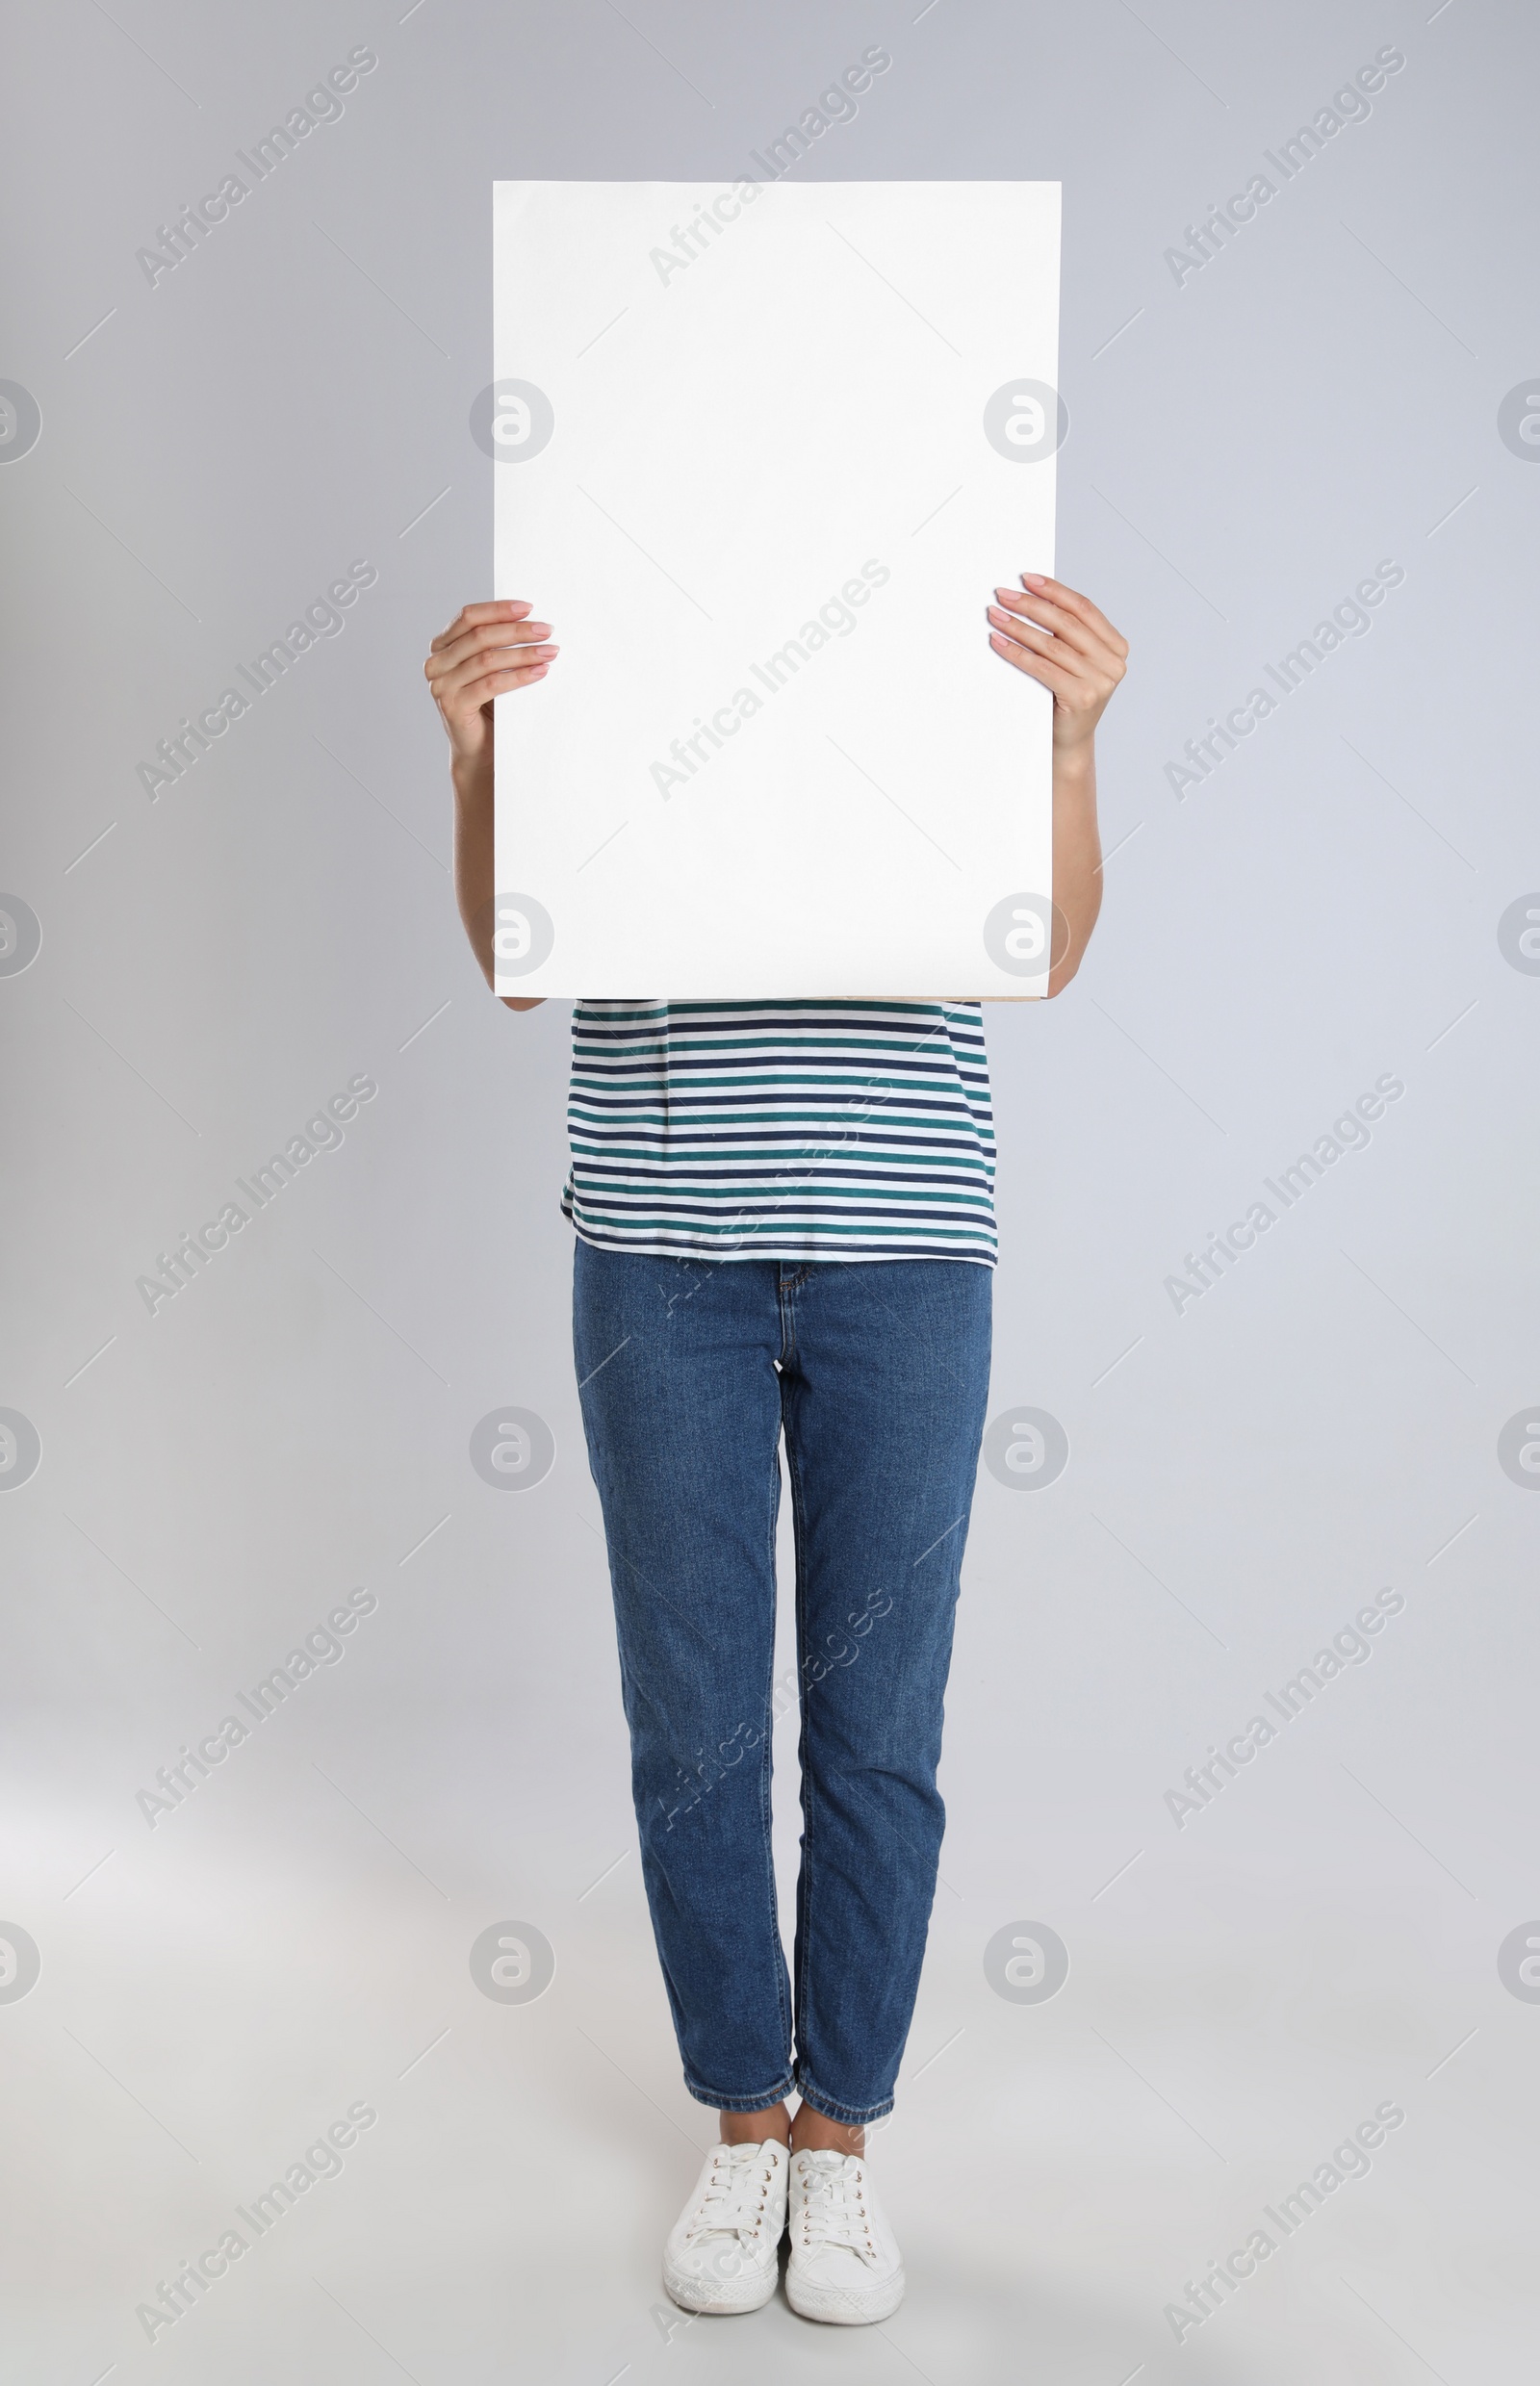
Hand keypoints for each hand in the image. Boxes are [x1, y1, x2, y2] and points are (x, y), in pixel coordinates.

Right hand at [424, 598, 559, 768]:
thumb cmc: (487, 707)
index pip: (468, 617)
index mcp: (441, 647)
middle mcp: (436, 664)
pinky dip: (519, 676)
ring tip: (549, 652)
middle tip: (546, 630)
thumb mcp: (486, 670)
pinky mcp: (453, 706)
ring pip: (487, 659)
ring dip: (523, 653)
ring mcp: (441, 685)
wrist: (478, 750)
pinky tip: (539, 672)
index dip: (498, 610)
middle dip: (516, 631)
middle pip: (480, 636)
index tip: (528, 608)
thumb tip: (530, 622)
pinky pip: (492, 684)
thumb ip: (493, 646)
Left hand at [987, 575, 1126, 756]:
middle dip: (1031, 605)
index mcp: (1116, 647)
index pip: (1083, 608)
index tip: (1027, 579)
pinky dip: (1017, 653)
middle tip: (1004, 595)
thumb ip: (1068, 635)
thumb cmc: (1067, 699)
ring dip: (1019, 627)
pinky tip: (999, 642)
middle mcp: (1113, 663)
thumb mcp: (1075, 662)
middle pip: (1066, 623)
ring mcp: (1100, 681)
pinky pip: (1042, 667)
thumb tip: (1032, 598)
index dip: (1054, 590)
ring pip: (1052, 644)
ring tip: (996, 616)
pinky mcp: (1082, 698)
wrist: (1070, 743)